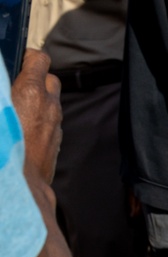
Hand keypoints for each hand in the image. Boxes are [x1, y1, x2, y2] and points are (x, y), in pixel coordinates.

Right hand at [11, 49, 61, 184]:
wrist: (19, 182)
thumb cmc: (3, 146)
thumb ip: (3, 90)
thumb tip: (6, 87)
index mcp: (31, 92)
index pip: (38, 59)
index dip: (27, 57)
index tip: (17, 60)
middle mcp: (49, 106)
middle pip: (50, 79)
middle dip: (35, 78)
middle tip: (16, 84)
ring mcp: (55, 124)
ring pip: (52, 102)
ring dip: (39, 100)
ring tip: (18, 107)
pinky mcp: (56, 141)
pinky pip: (51, 121)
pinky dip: (41, 118)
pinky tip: (23, 127)